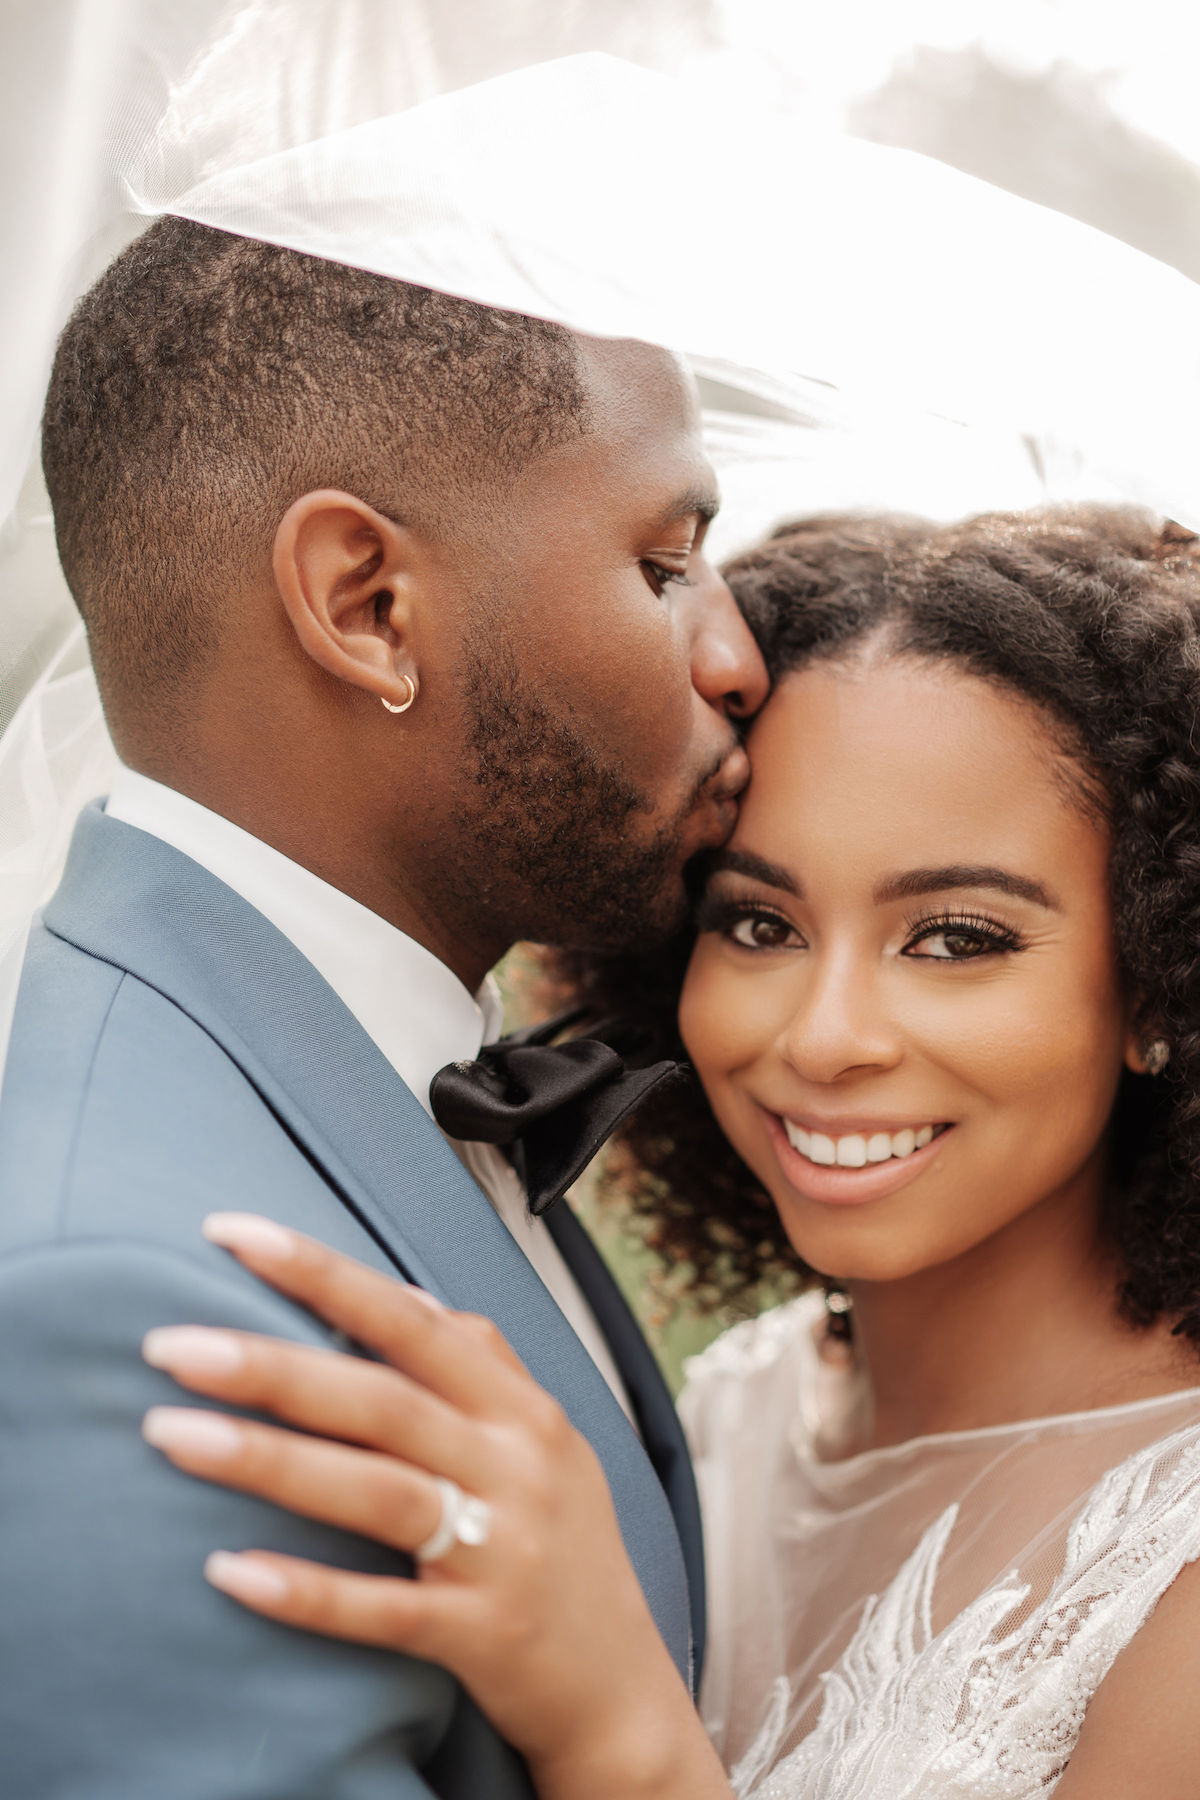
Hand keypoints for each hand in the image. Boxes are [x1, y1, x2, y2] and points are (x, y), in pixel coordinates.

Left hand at [140, 1214, 730, 1799]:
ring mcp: (501, 1551)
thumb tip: (402, 1295)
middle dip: (271, 1365)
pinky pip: (384, 1610)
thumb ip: (478, 1364)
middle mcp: (515, 1465)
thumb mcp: (543, 1437)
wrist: (622, 1685)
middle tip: (169, 1345)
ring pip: (376, 1492)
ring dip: (269, 1460)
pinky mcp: (481, 1636)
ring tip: (170, 1434)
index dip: (321, 1272)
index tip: (231, 1233)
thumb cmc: (564, 1545)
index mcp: (521, 1407)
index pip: (410, 1320)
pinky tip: (231, 1571)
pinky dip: (309, 1591)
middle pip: (382, 1400)